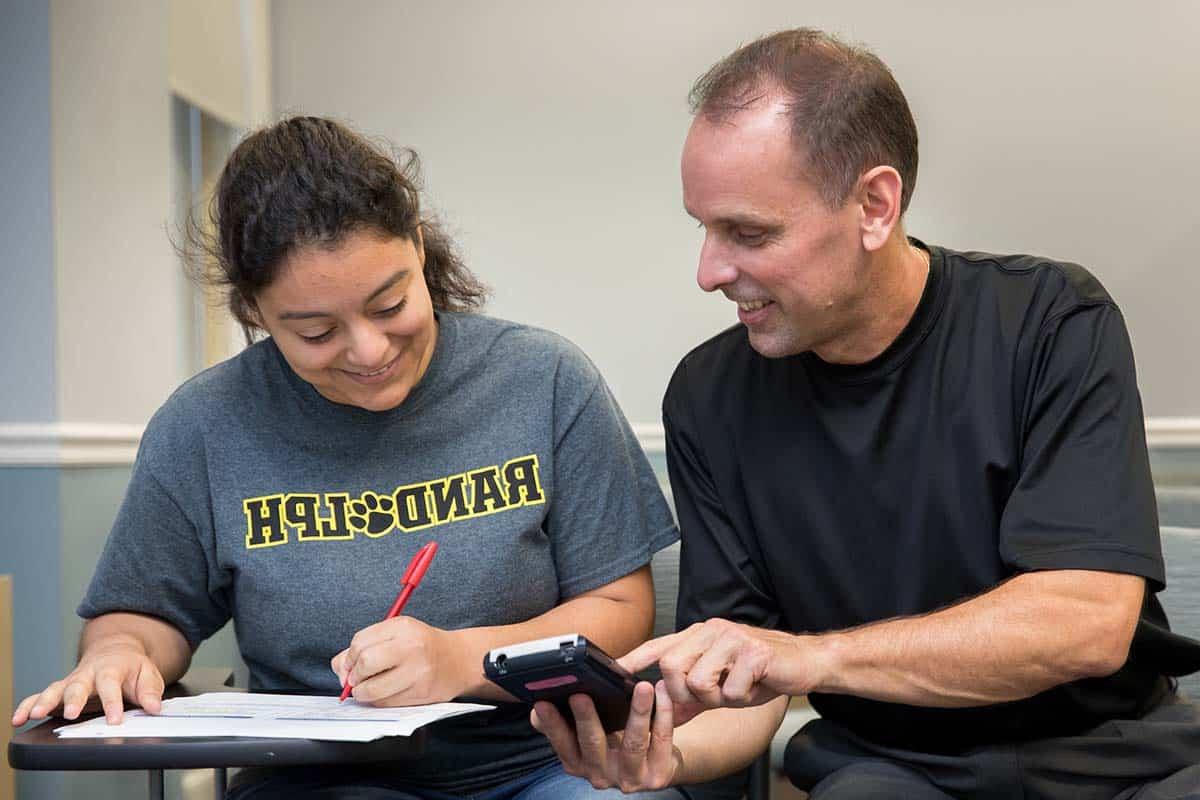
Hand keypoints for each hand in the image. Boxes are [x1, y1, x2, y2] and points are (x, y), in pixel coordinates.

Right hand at [11, 636, 164, 726]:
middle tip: (71, 714)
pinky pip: (39, 696)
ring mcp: (71, 682)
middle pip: (78, 685)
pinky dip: (27, 706)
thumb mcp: (147, 674)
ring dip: (43, 702)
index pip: (111, 684)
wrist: (115, 652)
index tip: (114, 720)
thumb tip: (154, 707)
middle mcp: (87, 674)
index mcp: (111, 668)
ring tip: (35, 715)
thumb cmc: (130, 667)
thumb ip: (150, 691)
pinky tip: (18, 719)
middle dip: (73, 699)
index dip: (112, 702)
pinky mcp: (59, 691)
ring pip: (55, 689)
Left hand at [331, 616, 467, 705]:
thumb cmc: (423, 646)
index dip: (348, 658)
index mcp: (402, 627)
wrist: (459, 660)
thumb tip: (339, 667)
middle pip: (365, 663)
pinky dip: (377, 701)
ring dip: (361, 693)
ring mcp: (417, 671)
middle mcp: (411, 647)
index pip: (360, 642)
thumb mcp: (397, 634)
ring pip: (372, 689)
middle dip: (353, 676)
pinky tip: (383, 694)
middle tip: (356, 680)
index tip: (349, 665)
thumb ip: (365, 645)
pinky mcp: (420, 693)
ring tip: (366, 690)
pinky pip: (385, 702)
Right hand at [531, 681, 683, 792]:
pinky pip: (661, 740)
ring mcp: (630, 778)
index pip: (561, 743)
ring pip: (634, 743)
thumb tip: (535, 710)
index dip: (551, 724)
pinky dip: (663, 714)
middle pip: (593, 744)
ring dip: (637, 711)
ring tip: (641, 686)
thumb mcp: (585, 738)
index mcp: (579, 763)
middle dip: (586, 718)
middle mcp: (601, 775)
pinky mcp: (657, 775)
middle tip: (581, 694)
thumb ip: (562, 724)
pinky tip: (662, 693)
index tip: (542, 702)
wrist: (655, 765)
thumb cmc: (615, 742)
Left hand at [622, 619, 816, 712]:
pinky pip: (729, 689)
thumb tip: (665, 714)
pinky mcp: (753, 651)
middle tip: (712, 696)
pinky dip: (740, 697)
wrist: (805, 662)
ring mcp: (732, 638)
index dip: (634, 659)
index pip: (659, 645)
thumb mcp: (721, 686)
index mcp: (700, 636)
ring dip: (717, 698)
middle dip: (686, 694)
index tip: (613, 672)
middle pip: (671, 667)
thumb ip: (692, 697)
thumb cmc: (761, 672)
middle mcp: (711, 631)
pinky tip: (754, 686)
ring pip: (698, 681)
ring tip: (736, 689)